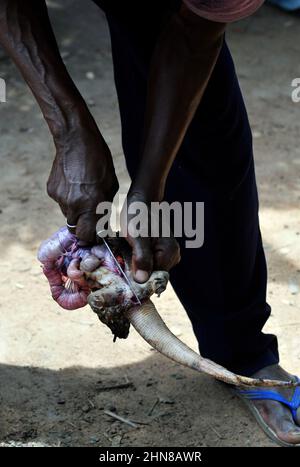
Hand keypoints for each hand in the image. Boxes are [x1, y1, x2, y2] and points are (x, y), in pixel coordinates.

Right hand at [47, 127, 118, 242]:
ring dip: (77, 211)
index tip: (96, 234)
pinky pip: (61, 203)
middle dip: (83, 227)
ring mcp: (60, 198)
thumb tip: (101, 222)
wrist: (75, 140)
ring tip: (83, 194)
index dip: (92, 237)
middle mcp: (74, 205)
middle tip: (91, 218)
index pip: (87, 235)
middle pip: (76, 229)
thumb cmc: (99, 160)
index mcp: (91, 204)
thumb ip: (104, 206)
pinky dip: (68, 199)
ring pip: (68, 215)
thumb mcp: (110, 184)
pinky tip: (74, 185)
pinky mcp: (51, 191)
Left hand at [120, 190, 180, 282]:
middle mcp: (172, 257)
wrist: (141, 200)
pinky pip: (146, 264)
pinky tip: (126, 256)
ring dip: (133, 269)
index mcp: (169, 254)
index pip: (154, 280)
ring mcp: (166, 255)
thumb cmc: (138, 214)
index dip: (138, 283)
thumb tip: (141, 280)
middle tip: (118, 267)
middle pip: (151, 277)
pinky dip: (135, 263)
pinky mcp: (158, 253)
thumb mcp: (137, 236)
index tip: (121, 280)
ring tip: (121, 259)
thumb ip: (141, 257)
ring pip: (147, 271)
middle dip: (134, 275)